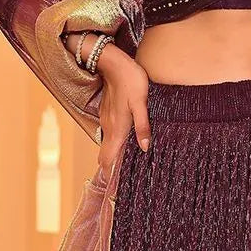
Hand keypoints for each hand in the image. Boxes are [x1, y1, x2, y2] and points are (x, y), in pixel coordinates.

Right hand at [90, 43, 150, 178]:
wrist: (113, 62)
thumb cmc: (130, 81)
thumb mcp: (141, 104)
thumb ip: (142, 127)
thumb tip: (144, 149)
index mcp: (116, 129)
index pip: (107, 159)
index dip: (109, 174)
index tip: (114, 188)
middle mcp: (108, 128)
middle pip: (105, 155)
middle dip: (111, 168)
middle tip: (122, 180)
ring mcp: (106, 120)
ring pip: (107, 144)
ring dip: (114, 155)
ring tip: (126, 163)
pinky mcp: (108, 112)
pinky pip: (109, 133)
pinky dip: (115, 142)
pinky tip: (126, 141)